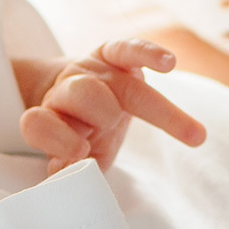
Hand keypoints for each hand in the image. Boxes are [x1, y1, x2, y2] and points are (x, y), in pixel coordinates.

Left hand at [14, 39, 206, 173]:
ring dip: (148, 108)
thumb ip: (70, 168)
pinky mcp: (111, 54)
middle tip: (112, 126)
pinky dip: (149, 53)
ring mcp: (90, 71)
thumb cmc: (81, 135)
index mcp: (50, 118)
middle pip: (82, 95)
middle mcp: (66, 92)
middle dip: (102, 113)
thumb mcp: (74, 157)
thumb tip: (65, 180)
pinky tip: (169, 63)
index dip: (57, 138)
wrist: (77, 96)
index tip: (80, 153)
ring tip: (190, 134)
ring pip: (118, 78)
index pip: (38, 124)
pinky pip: (127, 48)